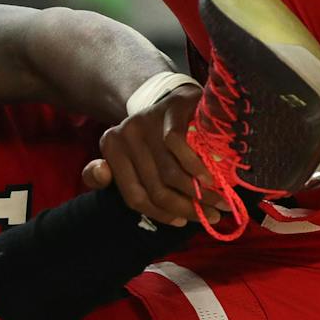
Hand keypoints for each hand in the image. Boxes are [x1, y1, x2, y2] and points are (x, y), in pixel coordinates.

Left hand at [84, 86, 229, 226]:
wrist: (176, 97)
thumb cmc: (155, 138)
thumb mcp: (132, 157)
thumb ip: (113, 175)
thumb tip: (101, 176)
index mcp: (111, 148)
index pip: (134, 196)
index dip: (160, 214)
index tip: (182, 222)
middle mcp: (124, 134)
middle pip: (156, 189)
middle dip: (186, 207)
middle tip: (211, 216)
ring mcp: (146, 121)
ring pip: (170, 174)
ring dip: (198, 194)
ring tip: (218, 203)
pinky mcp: (169, 111)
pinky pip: (179, 148)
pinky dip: (196, 169)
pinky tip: (210, 180)